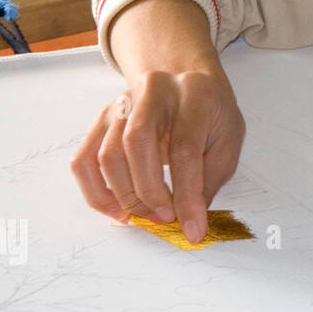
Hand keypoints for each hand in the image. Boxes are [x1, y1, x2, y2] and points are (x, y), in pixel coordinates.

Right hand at [71, 68, 245, 243]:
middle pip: (137, 143)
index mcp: (194, 93)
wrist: (188, 82)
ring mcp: (122, 103)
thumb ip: (210, 179)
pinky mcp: (102, 120)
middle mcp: (153, 91)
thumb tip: (190, 221)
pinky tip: (117, 210)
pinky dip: (96, 192)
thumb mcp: (228, 141)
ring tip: (147, 216)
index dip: (187, 195)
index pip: (185, 148)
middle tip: (166, 219)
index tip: (193, 229)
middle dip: (149, 192)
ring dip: (124, 196)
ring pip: (107, 153)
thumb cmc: (211, 114)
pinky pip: (84, 160)